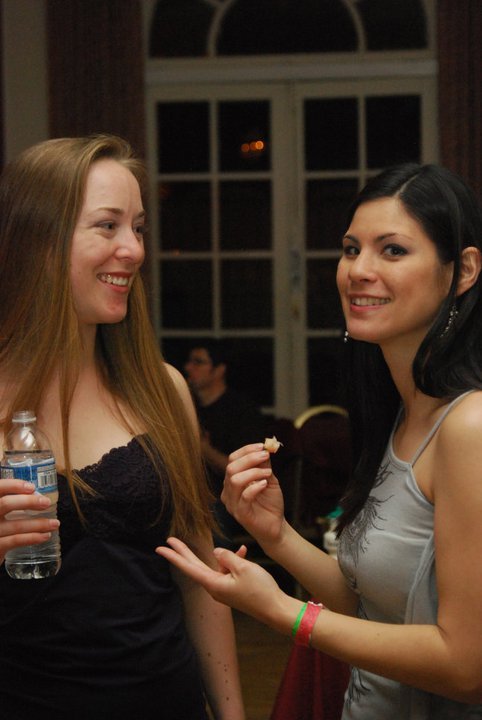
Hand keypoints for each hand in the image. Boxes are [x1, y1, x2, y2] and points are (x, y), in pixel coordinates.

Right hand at [0, 479, 59, 564]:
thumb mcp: (1, 511)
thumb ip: (10, 502)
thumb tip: (35, 494)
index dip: (14, 485)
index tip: (32, 487)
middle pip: (6, 504)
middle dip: (29, 501)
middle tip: (47, 502)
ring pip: (15, 525)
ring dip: (39, 524)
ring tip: (54, 523)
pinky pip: (15, 541)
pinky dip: (32, 538)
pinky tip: (45, 536)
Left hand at [156, 537, 284, 622]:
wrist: (276, 610)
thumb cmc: (261, 590)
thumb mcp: (243, 568)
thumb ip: (226, 556)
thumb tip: (216, 551)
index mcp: (213, 584)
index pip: (188, 567)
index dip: (174, 556)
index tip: (160, 548)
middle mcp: (215, 588)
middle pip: (195, 565)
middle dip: (184, 551)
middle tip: (169, 539)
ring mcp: (223, 590)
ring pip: (217, 566)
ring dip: (227, 556)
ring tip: (243, 552)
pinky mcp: (233, 590)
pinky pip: (229, 571)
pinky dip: (235, 561)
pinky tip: (244, 552)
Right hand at [221, 444, 284, 544]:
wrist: (276, 526)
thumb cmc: (270, 503)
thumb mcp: (268, 479)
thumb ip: (264, 465)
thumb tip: (265, 448)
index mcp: (232, 481)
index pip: (232, 460)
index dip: (246, 450)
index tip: (262, 446)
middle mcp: (228, 491)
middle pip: (231, 468)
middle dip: (249, 458)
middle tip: (266, 455)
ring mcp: (233, 504)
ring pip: (235, 480)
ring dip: (253, 472)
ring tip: (268, 473)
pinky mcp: (241, 514)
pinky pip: (244, 497)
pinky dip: (255, 487)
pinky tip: (265, 484)